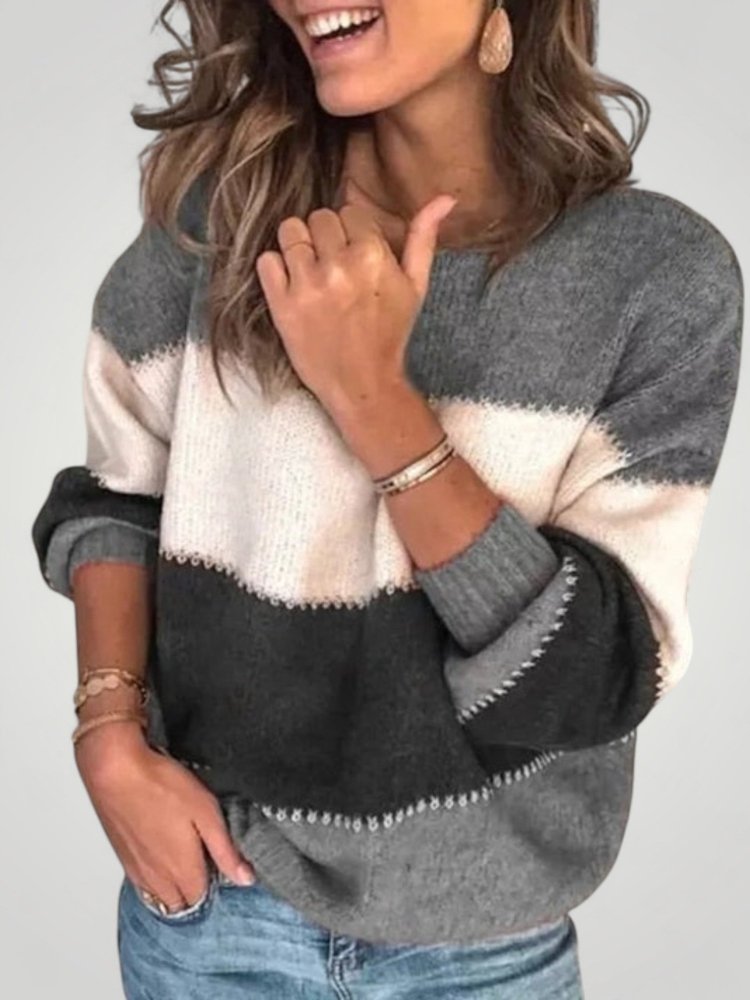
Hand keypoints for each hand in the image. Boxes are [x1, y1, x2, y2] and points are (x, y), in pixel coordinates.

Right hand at [74, 722, 254, 911]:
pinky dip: (155, 878)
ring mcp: (136, 870)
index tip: (219, 860)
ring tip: (183, 853)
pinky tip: (160, 850)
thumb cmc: (161, 786)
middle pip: (181, 904)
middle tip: (203, 857)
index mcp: (181, 871)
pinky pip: (142, 884)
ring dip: (174, 887)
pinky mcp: (122, 858)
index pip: (203, 898)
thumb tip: (245, 879)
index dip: (214, 882)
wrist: (115, 771)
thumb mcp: (206, 813)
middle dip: (194, 890)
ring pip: (159, 897)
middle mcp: (157, 879)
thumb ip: (225, 851)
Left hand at [255, 189, 456, 417]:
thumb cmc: (390, 334)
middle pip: (318, 217)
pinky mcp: (282, 304)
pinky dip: (275, 268)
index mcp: (373, 256)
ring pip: (289, 231)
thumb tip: (445, 198)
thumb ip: (423, 238)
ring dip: (298, 246)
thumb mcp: (415, 286)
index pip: (349, 212)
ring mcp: (307, 285)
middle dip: (325, 236)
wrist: (362, 384)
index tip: (354, 256)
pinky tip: (291, 285)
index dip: (351, 233)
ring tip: (310, 270)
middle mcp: (338, 266)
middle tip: (332, 265)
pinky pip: (266, 261)